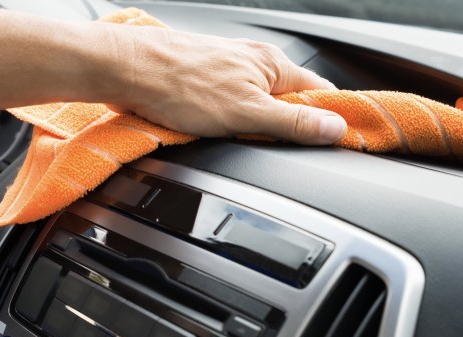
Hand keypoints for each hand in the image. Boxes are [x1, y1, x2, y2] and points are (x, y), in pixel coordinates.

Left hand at [105, 25, 347, 144]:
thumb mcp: (247, 114)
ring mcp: (227, 71)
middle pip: (288, 102)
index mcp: (273, 64)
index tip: (335, 142)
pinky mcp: (203, 82)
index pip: (320, 93)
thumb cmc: (179, 84)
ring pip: (255, 108)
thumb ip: (293, 122)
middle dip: (283, 129)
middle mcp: (253, 63)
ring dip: (250, 128)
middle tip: (269, 148)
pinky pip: (228, 108)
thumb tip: (335, 127)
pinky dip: (225, 124)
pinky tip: (211, 131)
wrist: (126, 70)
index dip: (329, 119)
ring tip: (232, 136)